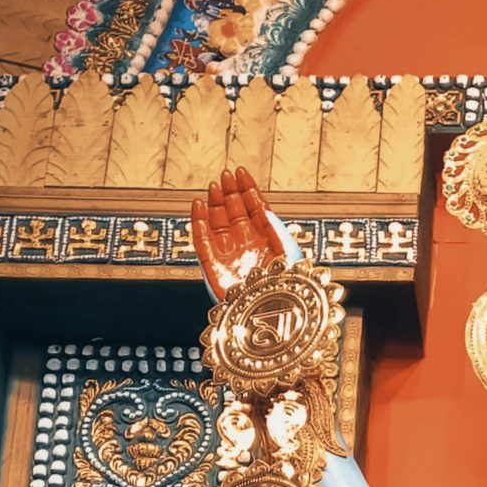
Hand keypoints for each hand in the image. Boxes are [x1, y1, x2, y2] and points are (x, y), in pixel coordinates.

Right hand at [189, 166, 297, 301]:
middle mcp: (246, 247)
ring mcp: (229, 256)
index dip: (247, 190)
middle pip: (234, 213)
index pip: (254, 210)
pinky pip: (202, 241)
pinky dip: (198, 222)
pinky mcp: (214, 267)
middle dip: (229, 193)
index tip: (241, 172)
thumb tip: (262, 207)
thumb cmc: (287, 287)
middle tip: (224, 176)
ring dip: (215, 203)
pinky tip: (198, 204)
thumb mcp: (288, 251)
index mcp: (266, 242)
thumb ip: (274, 227)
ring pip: (217, 223)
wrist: (271, 315)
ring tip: (213, 186)